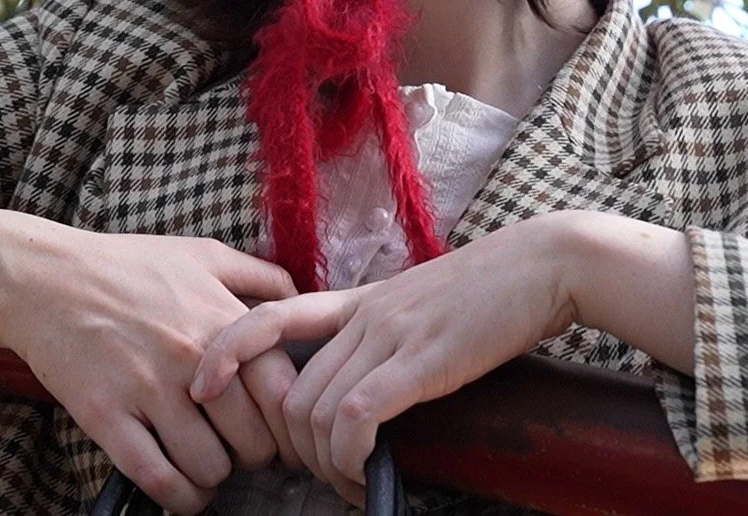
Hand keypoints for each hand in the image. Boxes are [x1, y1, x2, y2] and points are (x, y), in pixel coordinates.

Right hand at [1, 228, 297, 513]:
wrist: (44, 278)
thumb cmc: (126, 266)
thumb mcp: (201, 255)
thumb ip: (258, 275)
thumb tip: (301, 299)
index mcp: (223, 322)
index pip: (283, 395)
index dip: (285, 424)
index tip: (275, 431)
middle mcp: (193, 357)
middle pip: (254, 441)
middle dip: (251, 455)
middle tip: (234, 448)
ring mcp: (149, 389)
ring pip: (210, 467)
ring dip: (212, 477)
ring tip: (202, 464)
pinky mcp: (107, 416)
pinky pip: (159, 480)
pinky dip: (179, 498)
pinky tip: (180, 490)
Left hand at [189, 213, 579, 506]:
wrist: (543, 265)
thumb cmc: (491, 290)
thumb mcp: (421, 304)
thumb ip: (384, 332)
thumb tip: (367, 380)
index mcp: (358, 300)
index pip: (269, 315)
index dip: (228, 350)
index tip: (203, 384)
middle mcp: (363, 316)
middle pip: (289, 391)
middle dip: (292, 446)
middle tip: (321, 475)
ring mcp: (389, 336)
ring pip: (316, 411)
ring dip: (324, 463)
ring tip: (349, 483)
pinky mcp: (421, 361)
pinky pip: (357, 417)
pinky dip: (349, 456)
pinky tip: (365, 474)